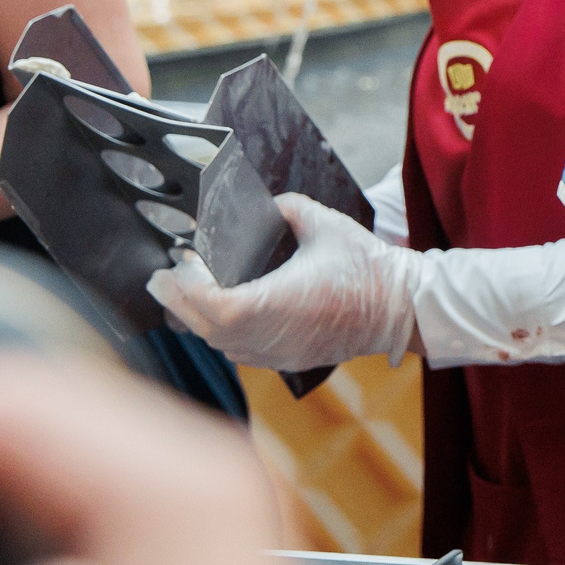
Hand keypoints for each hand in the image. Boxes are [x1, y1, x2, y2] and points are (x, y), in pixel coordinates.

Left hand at [147, 194, 421, 371]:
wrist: (402, 309)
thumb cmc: (367, 267)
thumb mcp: (328, 224)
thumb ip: (290, 209)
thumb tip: (267, 205)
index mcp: (275, 303)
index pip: (210, 303)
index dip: (187, 285)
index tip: (181, 260)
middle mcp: (269, 335)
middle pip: (203, 326)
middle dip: (177, 300)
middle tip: (162, 277)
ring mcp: (277, 353)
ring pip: (218, 343)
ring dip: (197, 319)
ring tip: (183, 294)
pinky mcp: (286, 360)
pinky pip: (239, 352)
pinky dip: (220, 334)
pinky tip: (219, 315)